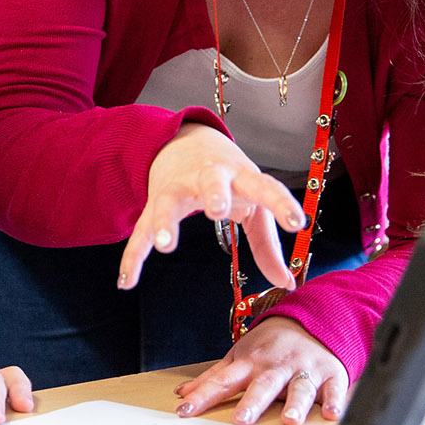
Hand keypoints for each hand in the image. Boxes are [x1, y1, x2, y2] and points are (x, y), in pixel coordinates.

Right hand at [120, 124, 307, 291]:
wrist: (184, 141)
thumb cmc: (228, 178)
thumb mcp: (253, 203)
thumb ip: (268, 244)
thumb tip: (286, 283)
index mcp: (240, 176)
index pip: (264, 186)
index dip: (282, 204)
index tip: (297, 223)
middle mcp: (208, 177)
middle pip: (211, 181)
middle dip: (214, 194)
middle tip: (216, 211)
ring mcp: (177, 188)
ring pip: (167, 201)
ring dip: (164, 221)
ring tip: (164, 245)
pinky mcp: (153, 202)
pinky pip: (140, 231)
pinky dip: (133, 256)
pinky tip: (127, 281)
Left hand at [175, 316, 347, 424]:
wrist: (312, 320)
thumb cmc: (270, 345)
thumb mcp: (239, 355)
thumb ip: (213, 377)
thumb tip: (181, 393)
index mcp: (250, 363)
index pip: (222, 381)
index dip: (202, 396)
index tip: (184, 411)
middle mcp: (276, 366)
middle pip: (262, 385)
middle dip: (252, 402)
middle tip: (240, 420)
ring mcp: (304, 369)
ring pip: (299, 387)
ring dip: (295, 404)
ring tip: (289, 421)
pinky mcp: (331, 374)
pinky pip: (334, 389)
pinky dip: (335, 401)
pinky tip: (332, 414)